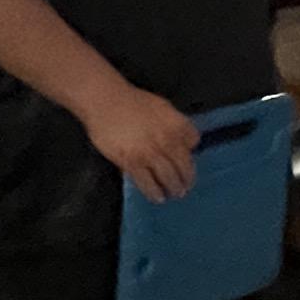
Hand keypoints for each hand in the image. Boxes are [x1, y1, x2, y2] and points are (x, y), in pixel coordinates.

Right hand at [86, 84, 197, 200]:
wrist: (106, 102)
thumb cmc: (132, 102)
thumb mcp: (162, 107)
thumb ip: (175, 124)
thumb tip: (185, 141)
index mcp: (177, 124)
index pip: (193, 142)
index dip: (191, 152)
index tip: (188, 161)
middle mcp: (168, 140)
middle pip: (184, 165)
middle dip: (187, 178)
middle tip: (186, 187)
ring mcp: (150, 153)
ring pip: (169, 177)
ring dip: (174, 188)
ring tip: (175, 194)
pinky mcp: (132, 163)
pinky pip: (148, 183)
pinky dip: (155, 192)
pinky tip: (158, 197)